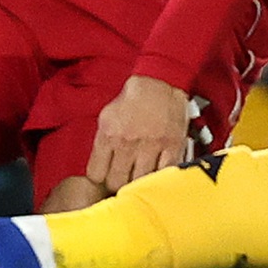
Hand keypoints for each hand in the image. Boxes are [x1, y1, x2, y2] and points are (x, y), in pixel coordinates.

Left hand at [88, 76, 192, 192]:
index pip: (96, 174)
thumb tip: (98, 168)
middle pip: (117, 183)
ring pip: (139, 182)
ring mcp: (151, 146)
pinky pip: (163, 174)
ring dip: (138, 184)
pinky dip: (159, 177)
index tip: (106, 178)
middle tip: (123, 180)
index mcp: (108, 135)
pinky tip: (156, 174)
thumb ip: (102, 143)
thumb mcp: (106, 117)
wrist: (159, 82)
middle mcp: (128, 143)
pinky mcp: (172, 146)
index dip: (100, 179)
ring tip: (139, 179)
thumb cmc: (132, 100)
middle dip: (117, 185)